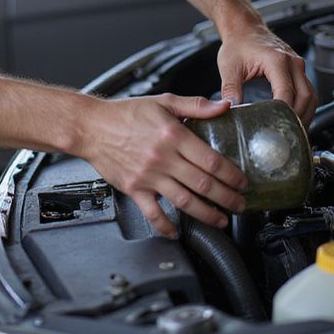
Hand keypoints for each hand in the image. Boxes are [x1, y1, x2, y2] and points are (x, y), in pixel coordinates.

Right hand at [79, 94, 247, 237]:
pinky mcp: (134, 189)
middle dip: (227, 198)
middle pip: (203, 184)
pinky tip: (177, 232)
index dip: (231, 174)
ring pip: (184, 202)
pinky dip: (167, 227)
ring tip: (221, 219)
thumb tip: (225, 105)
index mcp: (173, 134)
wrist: (91, 126)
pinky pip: (153, 214)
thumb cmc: (126, 113)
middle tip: (240, 205)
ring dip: (207, 215)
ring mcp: (148, 176)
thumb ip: (196, 105)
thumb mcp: (164, 101)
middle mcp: (163, 157)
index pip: (211, 160)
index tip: (242, 181)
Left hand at [218, 26, 316, 124]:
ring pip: (311, 95)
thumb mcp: (229, 67)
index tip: (277, 127)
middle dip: (299, 118)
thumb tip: (232, 110)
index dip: (284, 112)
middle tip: (289, 136)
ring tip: (295, 132)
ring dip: (306, 114)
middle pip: (305, 96)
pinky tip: (297, 118)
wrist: (244, 28)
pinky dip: (306, 107)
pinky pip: (308, 91)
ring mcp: (297, 65)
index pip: (286, 92)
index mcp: (276, 60)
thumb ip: (230, 89)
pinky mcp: (298, 69)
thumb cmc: (238, 43)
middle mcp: (292, 62)